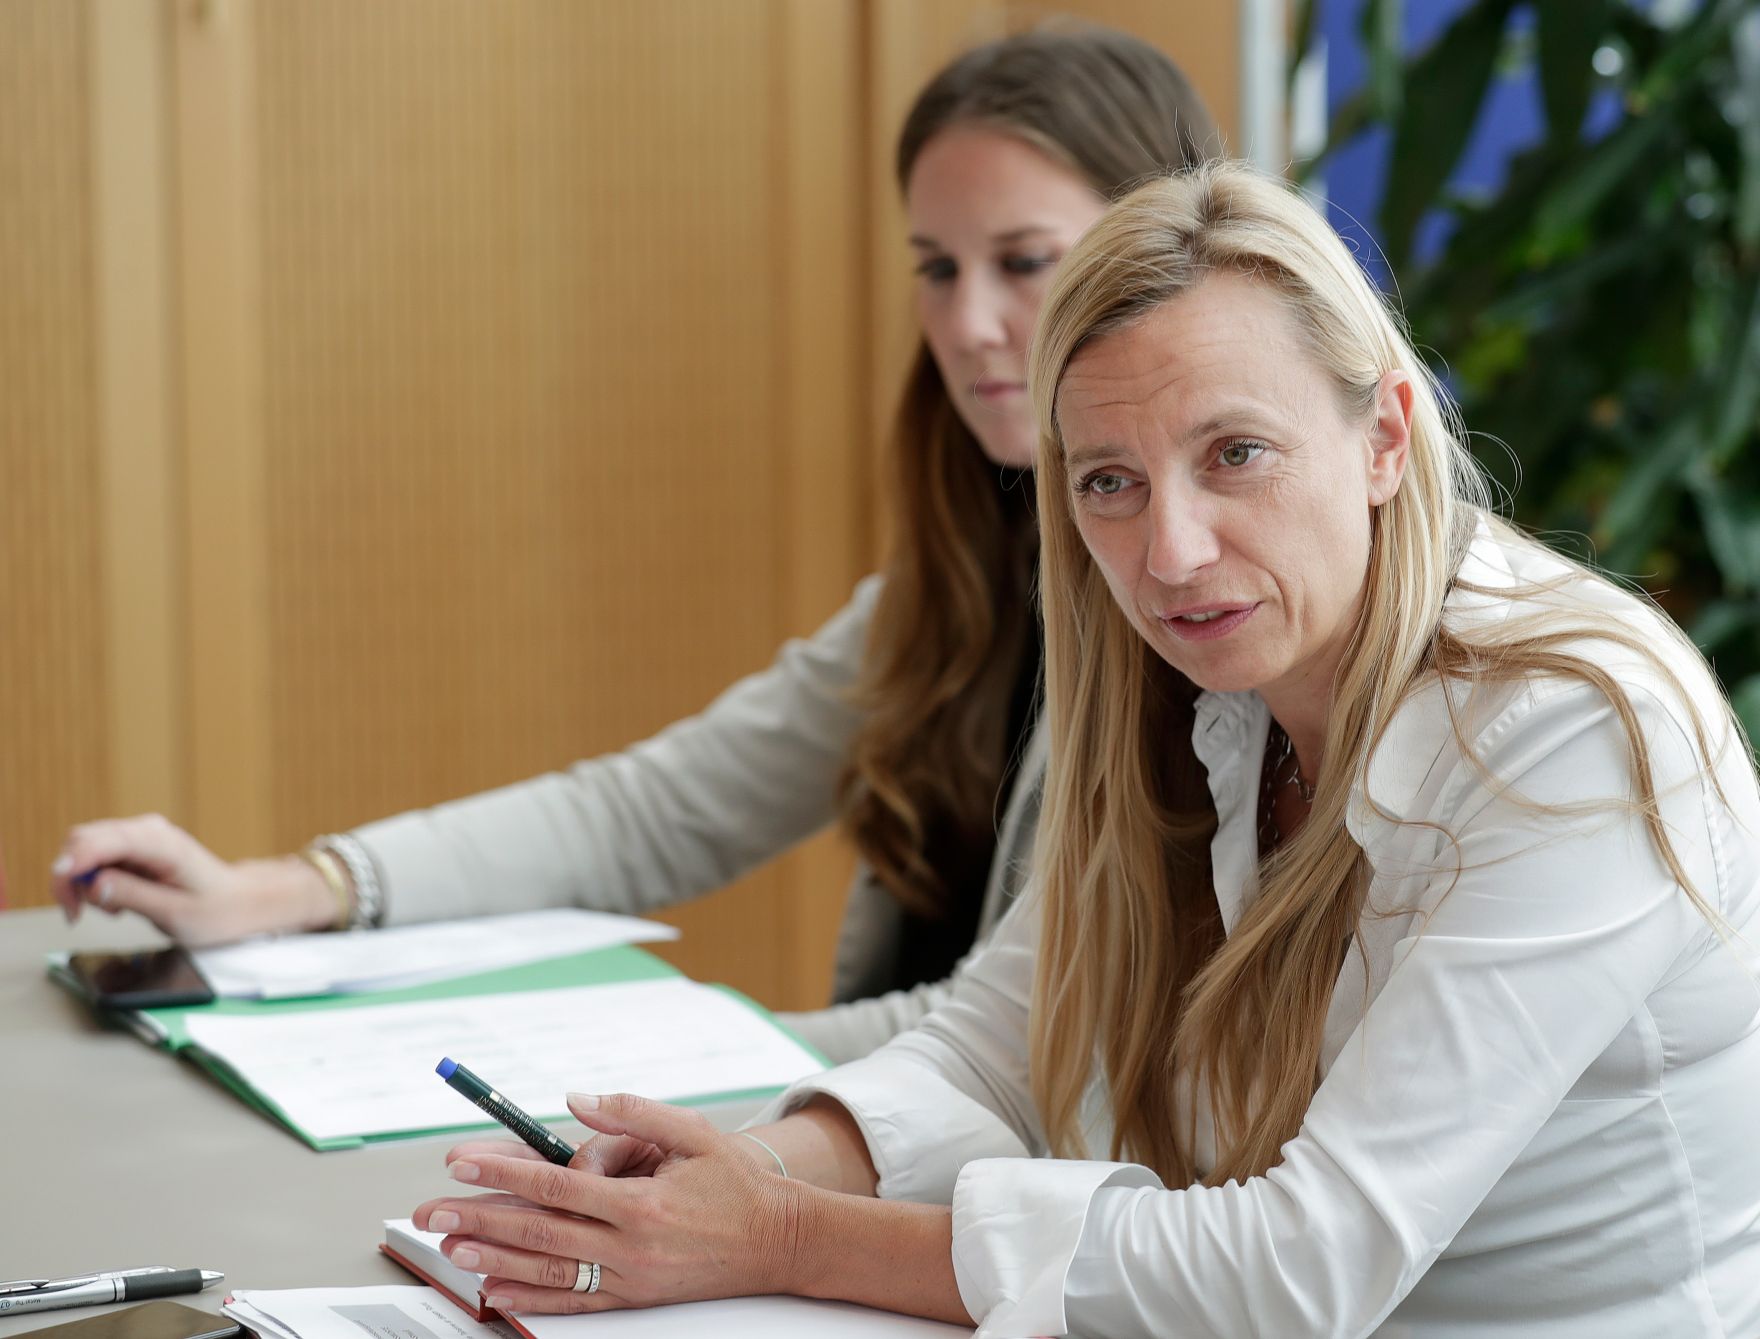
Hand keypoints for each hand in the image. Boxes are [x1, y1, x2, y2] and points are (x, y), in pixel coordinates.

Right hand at [50, 814, 331, 945]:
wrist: (242, 901)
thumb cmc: (217, 909)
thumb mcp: (175, 914)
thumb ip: (133, 897)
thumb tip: (94, 885)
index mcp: (161, 844)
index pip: (102, 841)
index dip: (74, 864)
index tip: (67, 892)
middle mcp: (148, 831)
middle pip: (83, 839)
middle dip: (69, 876)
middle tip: (77, 913)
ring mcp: (140, 837)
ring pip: (85, 848)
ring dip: (82, 881)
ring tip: (112, 911)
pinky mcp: (135, 848)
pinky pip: (98, 859)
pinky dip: (94, 881)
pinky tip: (117, 903)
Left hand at [414, 1092, 800, 1313]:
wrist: (779, 1240)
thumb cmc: (736, 1182)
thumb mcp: (692, 1132)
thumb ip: (632, 1113)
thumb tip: (578, 1098)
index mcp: (642, 1199)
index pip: (556, 1183)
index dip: (504, 1172)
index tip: (461, 1162)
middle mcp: (630, 1244)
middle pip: (539, 1230)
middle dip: (480, 1218)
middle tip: (432, 1211)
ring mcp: (630, 1277)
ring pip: (548, 1269)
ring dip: (494, 1259)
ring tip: (451, 1247)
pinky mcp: (635, 1297)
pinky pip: (574, 1300)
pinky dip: (530, 1299)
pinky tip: (496, 1290)